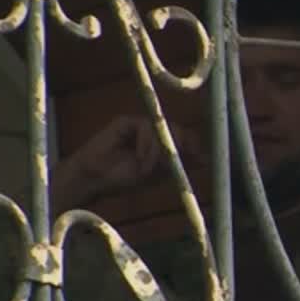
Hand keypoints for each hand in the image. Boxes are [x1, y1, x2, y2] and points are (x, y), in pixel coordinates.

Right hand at [52, 115, 204, 210]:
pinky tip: (138, 158)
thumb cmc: (121, 179)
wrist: (94, 178)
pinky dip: (146, 144)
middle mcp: (153, 134)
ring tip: (145, 168)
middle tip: (170, 162)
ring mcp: (140, 126)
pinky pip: (146, 126)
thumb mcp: (155, 174)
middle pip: (178, 130)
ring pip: (163, 129)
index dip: (194, 145)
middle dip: (177, 146)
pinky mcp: (126, 121)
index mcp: (162, 147)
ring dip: (158, 151)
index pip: (185, 139)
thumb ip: (176, 164)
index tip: (200, 159)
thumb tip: (204, 160)